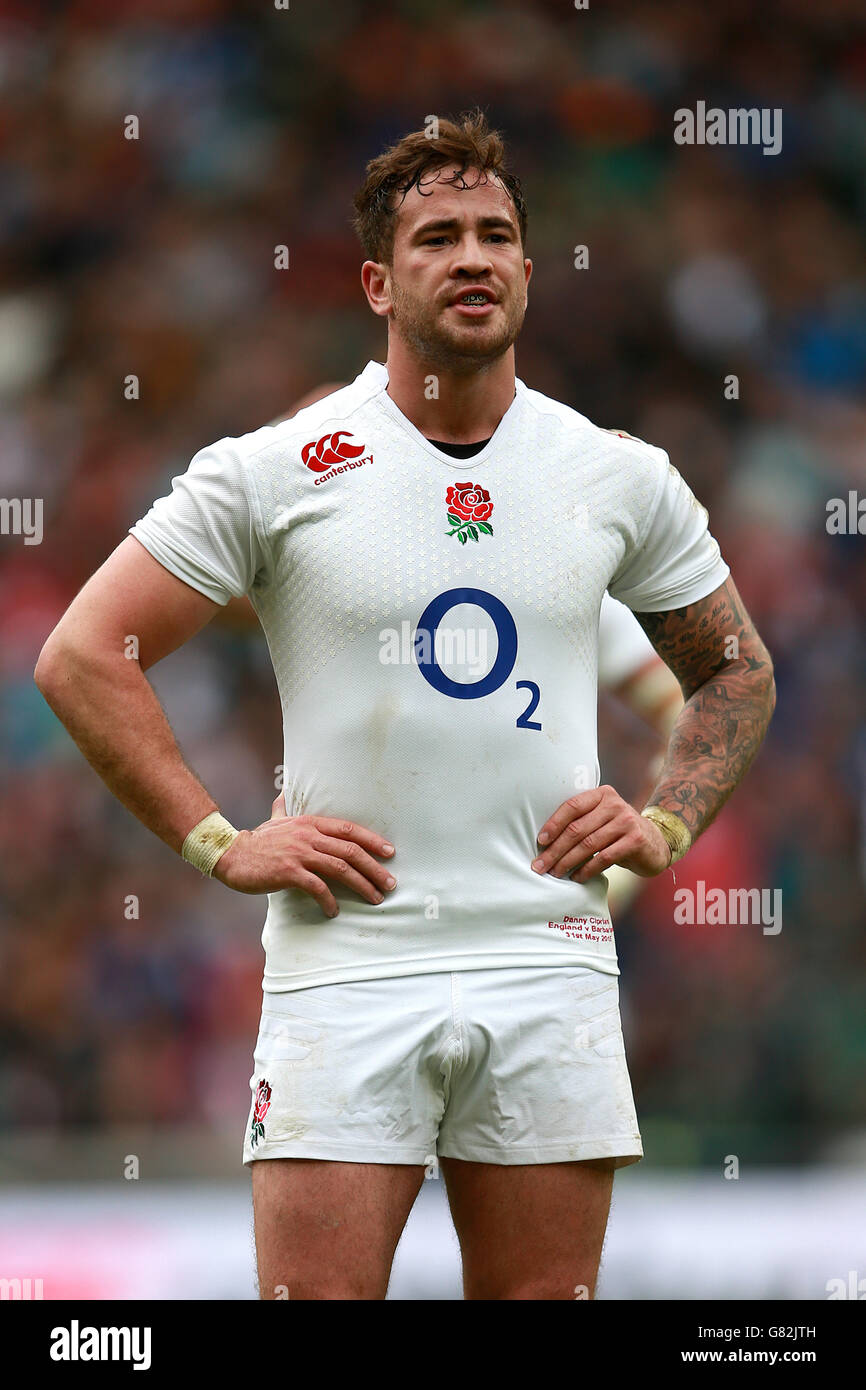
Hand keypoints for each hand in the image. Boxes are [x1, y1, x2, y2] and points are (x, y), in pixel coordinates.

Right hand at [213, 793, 396, 916]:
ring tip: (375, 898)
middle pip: (351, 850)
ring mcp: (299, 853)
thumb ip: (283, 808)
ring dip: (362, 885)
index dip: (372, 840)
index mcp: (310, 823)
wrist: (230, 855)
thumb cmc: (255, 841)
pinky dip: (329, 900)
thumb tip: (283, 793)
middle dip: (374, 868)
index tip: (389, 852)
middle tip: (390, 883)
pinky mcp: (289, 872)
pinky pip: (317, 887)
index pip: (349, 829)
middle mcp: (308, 835)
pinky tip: (334, 911)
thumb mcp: (274, 820)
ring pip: (340, 868)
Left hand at [533, 785, 669, 883]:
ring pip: (588, 844)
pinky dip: (587, 869)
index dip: (553, 824)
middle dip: (556, 849)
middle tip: (540, 865)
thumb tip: (545, 842)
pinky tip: (577, 877)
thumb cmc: (618, 832)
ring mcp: (626, 821)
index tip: (540, 842)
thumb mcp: (601, 819)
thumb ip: (581, 821)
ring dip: (568, 862)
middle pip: (577, 829)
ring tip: (556, 873)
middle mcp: (614, 804)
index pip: (572, 807)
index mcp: (602, 794)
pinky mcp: (635, 840)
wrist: (655, 842)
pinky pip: (604, 857)